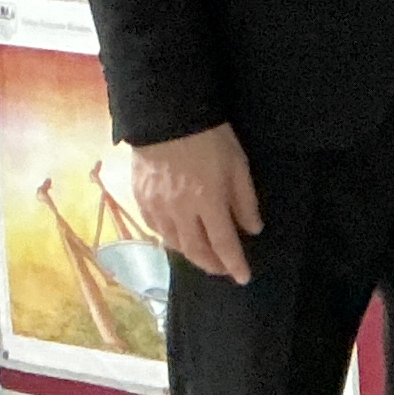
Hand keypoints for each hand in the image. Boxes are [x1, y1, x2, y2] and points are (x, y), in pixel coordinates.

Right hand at [126, 123, 262, 285]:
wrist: (166, 117)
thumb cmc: (209, 138)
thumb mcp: (237, 165)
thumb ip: (245, 200)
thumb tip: (252, 229)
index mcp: (208, 202)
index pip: (223, 243)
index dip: (234, 264)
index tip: (243, 277)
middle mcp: (180, 211)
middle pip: (195, 250)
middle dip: (212, 265)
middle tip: (223, 270)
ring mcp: (156, 206)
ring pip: (173, 243)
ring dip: (190, 255)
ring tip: (204, 256)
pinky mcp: (140, 198)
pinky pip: (154, 228)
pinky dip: (168, 239)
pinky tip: (177, 239)